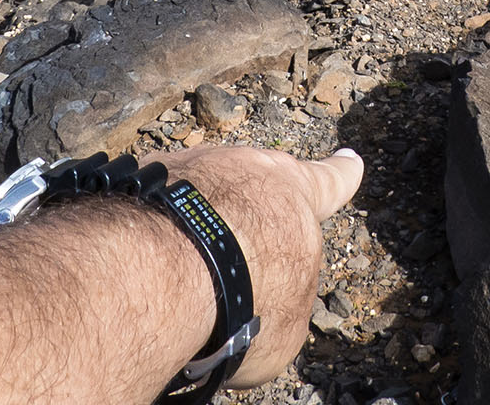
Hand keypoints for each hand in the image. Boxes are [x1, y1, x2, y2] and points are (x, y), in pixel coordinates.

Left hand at [144, 146, 364, 387]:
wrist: (167, 270)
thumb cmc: (246, 299)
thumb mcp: (285, 328)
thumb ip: (281, 304)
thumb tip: (258, 312)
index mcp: (299, 195)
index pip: (331, 182)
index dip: (341, 175)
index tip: (348, 161)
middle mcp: (248, 167)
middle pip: (257, 181)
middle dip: (251, 208)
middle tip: (239, 248)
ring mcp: (192, 163)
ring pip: (200, 192)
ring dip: (196, 226)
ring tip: (185, 273)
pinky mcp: (141, 176)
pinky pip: (154, 205)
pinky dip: (155, 232)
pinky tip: (146, 266)